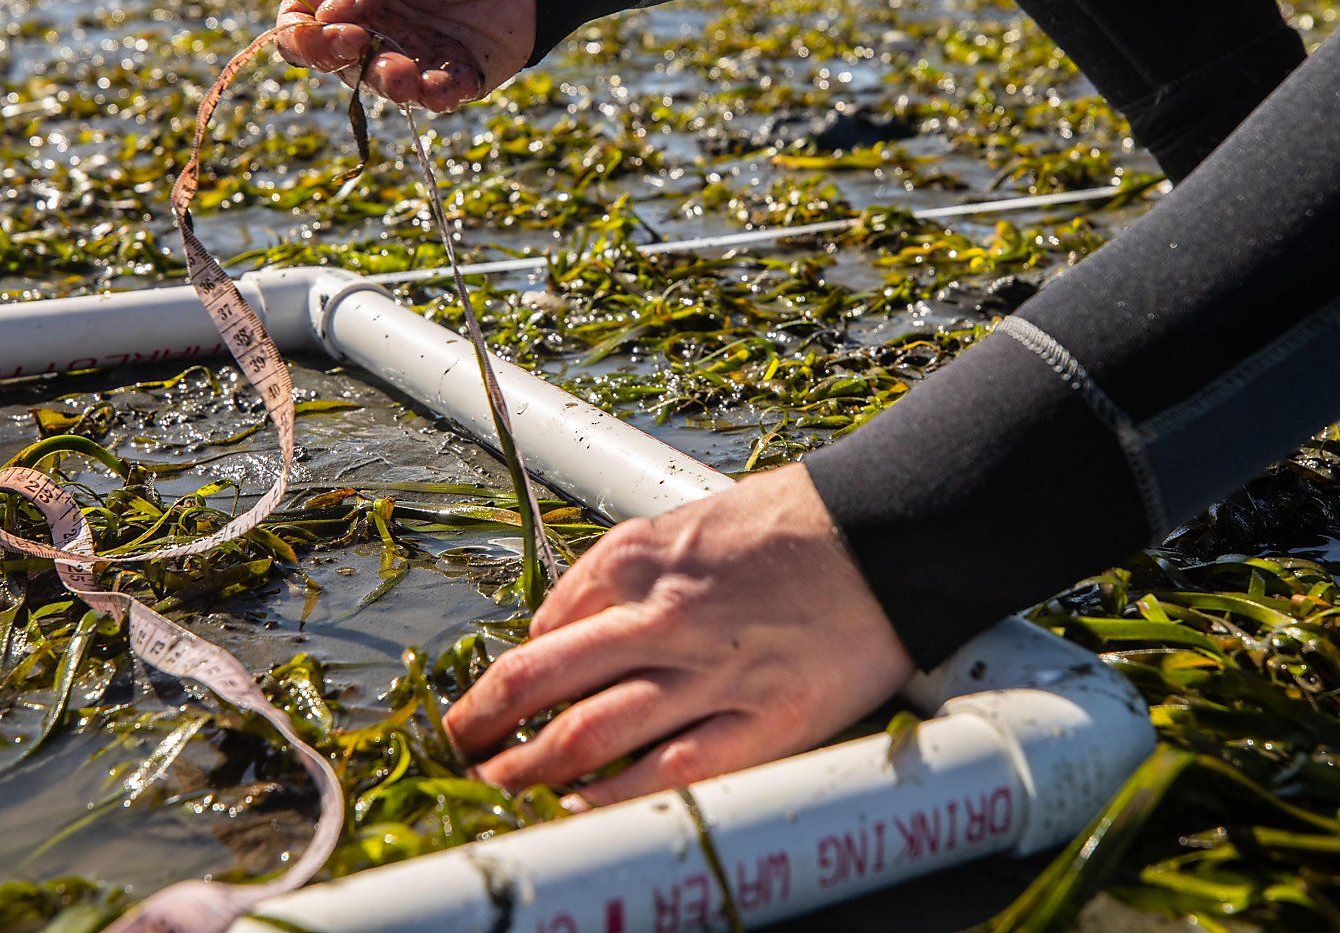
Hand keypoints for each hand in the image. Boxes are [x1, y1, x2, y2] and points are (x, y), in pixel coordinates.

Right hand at [274, 0, 536, 112]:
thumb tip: (334, 14)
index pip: (300, 16)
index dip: (305, 34)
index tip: (340, 31)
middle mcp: (372, 17)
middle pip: (332, 59)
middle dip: (342, 62)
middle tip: (367, 47)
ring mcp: (412, 46)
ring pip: (381, 84)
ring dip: (389, 85)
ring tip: (410, 76)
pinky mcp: (455, 69)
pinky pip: (436, 96)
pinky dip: (437, 98)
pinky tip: (446, 88)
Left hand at [442, 464, 914, 806]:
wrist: (886, 532)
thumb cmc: (788, 523)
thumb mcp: (683, 522)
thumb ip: (615, 572)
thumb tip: (554, 625)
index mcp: (635, 561)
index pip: (540, 631)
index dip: (497, 679)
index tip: (476, 708)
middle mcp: (658, 618)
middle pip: (542, 683)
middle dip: (484, 727)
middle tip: (453, 756)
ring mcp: (708, 675)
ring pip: (590, 735)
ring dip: (530, 773)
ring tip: (494, 797)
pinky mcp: (762, 722)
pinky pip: (670, 774)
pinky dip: (613, 801)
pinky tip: (577, 816)